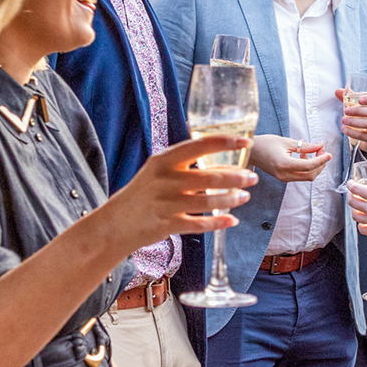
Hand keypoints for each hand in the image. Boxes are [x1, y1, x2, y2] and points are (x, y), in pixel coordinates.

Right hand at [94, 135, 254, 253]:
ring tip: (245, 197)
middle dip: (236, 177)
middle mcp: (165, 179)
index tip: (247, 141)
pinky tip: (231, 221)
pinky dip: (218, 223)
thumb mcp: (156, 172)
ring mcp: (166, 203)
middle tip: (252, 178)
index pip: (199, 145)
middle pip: (209, 176)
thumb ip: (183, 166)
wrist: (113, 225)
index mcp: (163, 160)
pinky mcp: (167, 224)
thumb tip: (222, 164)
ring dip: (231, 199)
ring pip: (208, 201)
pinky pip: (199, 224)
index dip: (226, 142)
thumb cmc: (141, 196)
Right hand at [252, 134, 331, 181]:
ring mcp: (283, 178)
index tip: (329, 154)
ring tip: (314, 149)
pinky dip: (306, 165)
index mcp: (284, 164)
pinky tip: (303, 153)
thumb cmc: (265, 143)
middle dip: (320, 163)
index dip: (321, 160)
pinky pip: (300, 174)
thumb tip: (320, 145)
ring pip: (306, 176)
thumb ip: (305, 146)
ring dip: (314, 164)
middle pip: (310, 174)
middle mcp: (284, 174)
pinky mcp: (283, 178)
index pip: (308, 166)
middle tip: (323, 150)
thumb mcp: (287, 141)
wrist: (250, 152)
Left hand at [336, 88, 366, 152]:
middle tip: (346, 111)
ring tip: (343, 120)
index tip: (359, 100)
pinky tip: (344, 129)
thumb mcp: (360, 105)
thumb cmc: (365, 115)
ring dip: (354, 122)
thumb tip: (337, 91)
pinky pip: (363, 136)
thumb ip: (351, 97)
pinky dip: (352, 132)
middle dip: (359, 111)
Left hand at [347, 181, 366, 242]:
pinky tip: (363, 224)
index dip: (351, 185)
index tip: (350, 184)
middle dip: (349, 196)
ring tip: (357, 209)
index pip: (357, 189)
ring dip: (354, 211)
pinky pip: (361, 229)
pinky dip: (360, 226)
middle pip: (352, 202)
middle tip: (352, 195)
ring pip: (354, 216)